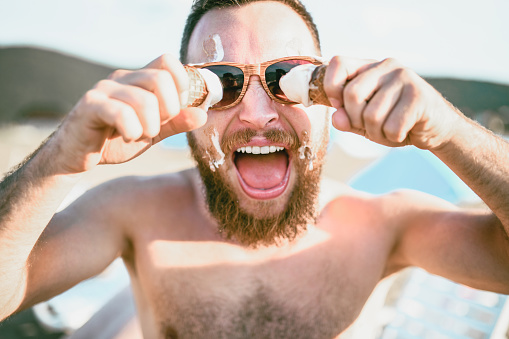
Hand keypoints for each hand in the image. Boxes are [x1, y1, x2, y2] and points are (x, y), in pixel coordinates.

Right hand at [54, 54, 207, 173]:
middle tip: (156, 127)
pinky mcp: (90, 105)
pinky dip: (132, 131)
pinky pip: (122, 113)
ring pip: (145, 100)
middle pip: (161, 79)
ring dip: (150, 126)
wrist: (76, 156)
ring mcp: (104, 90)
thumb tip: (203, 114)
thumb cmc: (115, 139)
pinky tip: (126, 137)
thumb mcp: (153, 132)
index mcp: (138, 79)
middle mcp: (121, 78)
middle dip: (168, 110)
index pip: (167, 61)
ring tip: (139, 135)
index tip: (175, 108)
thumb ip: (176, 123)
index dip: (180, 84)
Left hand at [324, 56, 461, 149]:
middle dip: (356, 120)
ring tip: (389, 130)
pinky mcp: (419, 95)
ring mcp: (404, 77)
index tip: (340, 106)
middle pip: (352, 95)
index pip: (338, 63)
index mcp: (369, 67)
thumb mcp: (365, 123)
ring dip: (377, 133)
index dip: (332, 88)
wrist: (437, 128)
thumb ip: (347, 120)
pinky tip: (404, 132)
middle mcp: (386, 65)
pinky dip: (393, 137)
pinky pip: (392, 126)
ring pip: (371, 115)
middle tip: (371, 126)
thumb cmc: (396, 122)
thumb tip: (336, 117)